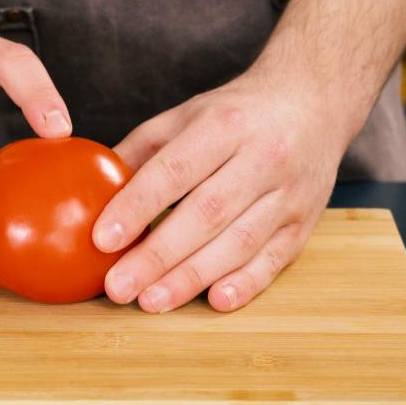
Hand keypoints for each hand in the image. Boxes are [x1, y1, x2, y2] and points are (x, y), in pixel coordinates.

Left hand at [92, 71, 349, 312]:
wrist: (313, 102)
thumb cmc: (236, 113)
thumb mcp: (186, 114)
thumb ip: (141, 151)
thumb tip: (93, 191)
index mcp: (224, 125)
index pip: (175, 170)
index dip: (138, 206)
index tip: (102, 239)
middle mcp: (262, 158)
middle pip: (206, 214)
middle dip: (158, 256)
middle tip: (118, 287)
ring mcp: (288, 194)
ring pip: (239, 242)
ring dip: (192, 277)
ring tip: (151, 302)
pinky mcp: (305, 223)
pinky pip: (274, 259)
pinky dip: (245, 284)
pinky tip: (215, 301)